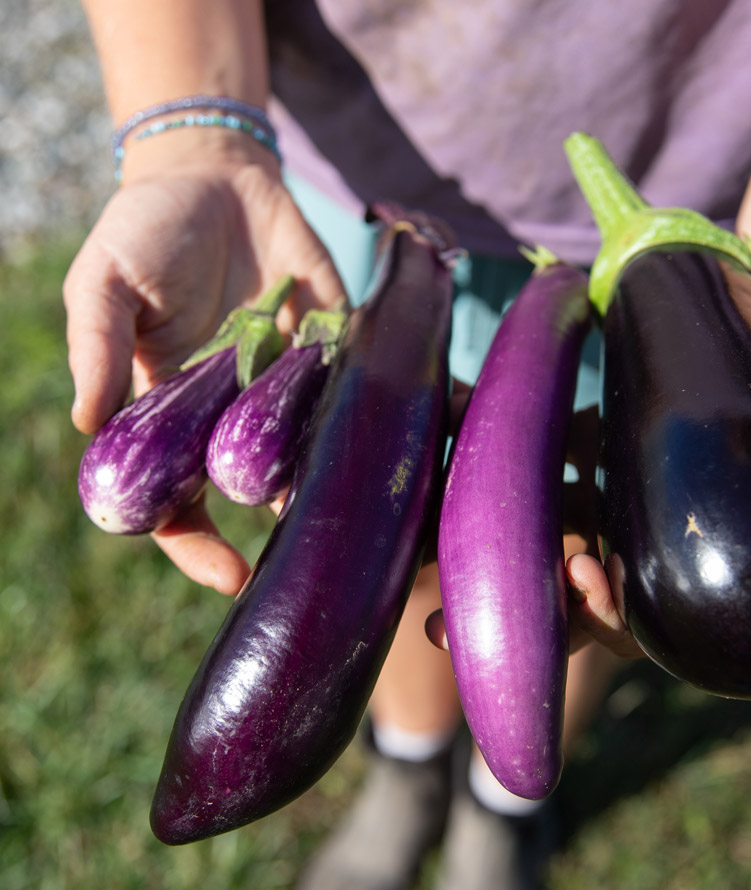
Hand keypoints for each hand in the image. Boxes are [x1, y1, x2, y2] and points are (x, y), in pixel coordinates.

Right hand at [65, 136, 344, 592]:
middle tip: (311, 563)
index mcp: (173, 412)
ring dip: (330, 485)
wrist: (218, 177)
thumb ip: (99, 348)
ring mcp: (285, 385)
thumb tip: (87, 426)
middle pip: (254, 491)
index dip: (196, 543)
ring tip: (357, 520)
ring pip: (311, 453)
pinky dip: (369, 421)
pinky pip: (352, 394)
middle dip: (280, 532)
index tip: (229, 575)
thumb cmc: (145, 231)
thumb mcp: (105, 283)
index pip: (178, 498)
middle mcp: (232, 411)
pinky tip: (389, 449)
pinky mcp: (333, 349)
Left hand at [426, 377, 750, 660]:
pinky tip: (409, 490)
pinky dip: (454, 493)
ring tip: (413, 595)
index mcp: (667, 549)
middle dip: (508, 608)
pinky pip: (489, 481)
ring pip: (512, 551)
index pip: (632, 605)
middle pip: (552, 589)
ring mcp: (570, 500)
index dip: (603, 616)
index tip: (585, 591)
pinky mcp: (538, 452)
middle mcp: (613, 536)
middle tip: (452, 622)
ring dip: (461, 574)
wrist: (740, 338)